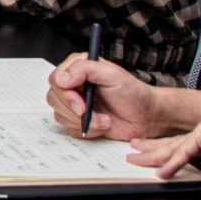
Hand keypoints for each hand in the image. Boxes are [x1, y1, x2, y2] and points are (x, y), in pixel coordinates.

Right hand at [47, 53, 165, 140]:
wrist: (147, 117)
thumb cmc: (134, 94)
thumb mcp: (112, 74)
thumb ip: (85, 69)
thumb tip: (62, 78)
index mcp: (79, 69)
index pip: (56, 78)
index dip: (65, 93)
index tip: (80, 102)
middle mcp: (75, 85)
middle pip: (54, 97)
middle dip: (73, 109)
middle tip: (89, 112)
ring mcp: (75, 104)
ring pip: (59, 114)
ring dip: (83, 121)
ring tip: (104, 120)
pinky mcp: (79, 120)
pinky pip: (69, 128)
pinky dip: (87, 130)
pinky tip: (102, 125)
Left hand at [126, 115, 200, 184]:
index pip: (182, 145)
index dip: (164, 152)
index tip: (150, 156)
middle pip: (172, 143)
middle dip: (150, 149)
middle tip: (133, 152)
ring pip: (174, 146)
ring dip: (153, 156)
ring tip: (136, 160)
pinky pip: (185, 152)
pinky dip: (173, 164)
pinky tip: (162, 173)